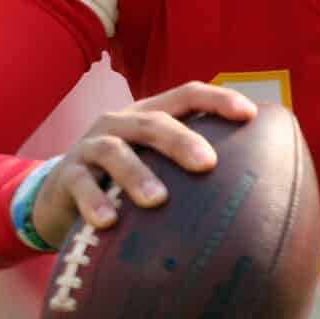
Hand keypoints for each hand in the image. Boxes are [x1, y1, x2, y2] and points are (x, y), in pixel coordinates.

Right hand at [28, 81, 257, 250]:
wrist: (58, 198)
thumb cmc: (126, 181)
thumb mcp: (158, 164)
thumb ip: (193, 167)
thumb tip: (261, 188)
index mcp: (149, 115)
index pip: (187, 96)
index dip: (217, 100)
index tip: (249, 114)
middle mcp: (121, 124)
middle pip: (153, 122)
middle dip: (181, 140)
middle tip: (208, 164)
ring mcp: (91, 147)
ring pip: (114, 151)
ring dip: (137, 174)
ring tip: (157, 199)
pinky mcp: (66, 176)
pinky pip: (80, 185)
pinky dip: (94, 202)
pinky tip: (109, 222)